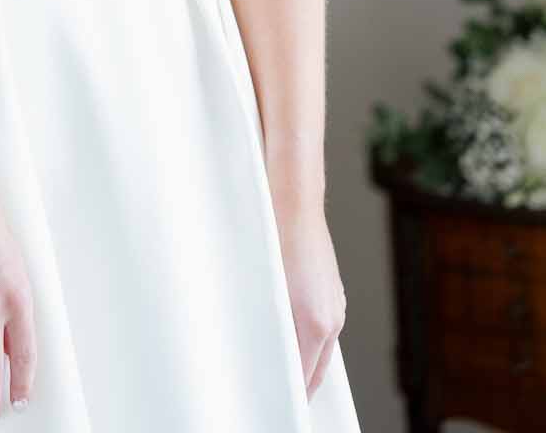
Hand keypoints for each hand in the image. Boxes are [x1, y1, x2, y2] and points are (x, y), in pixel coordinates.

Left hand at [275, 205, 345, 397]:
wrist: (295, 205)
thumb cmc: (277, 242)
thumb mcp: (271, 295)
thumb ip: (278, 333)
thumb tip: (277, 357)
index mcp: (317, 324)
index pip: (307, 377)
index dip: (295, 393)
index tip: (284, 402)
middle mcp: (333, 318)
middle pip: (319, 369)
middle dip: (303, 384)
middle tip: (285, 393)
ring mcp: (336, 305)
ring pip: (322, 349)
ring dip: (306, 360)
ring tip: (286, 369)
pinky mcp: (333, 293)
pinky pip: (324, 329)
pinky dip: (311, 340)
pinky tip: (294, 336)